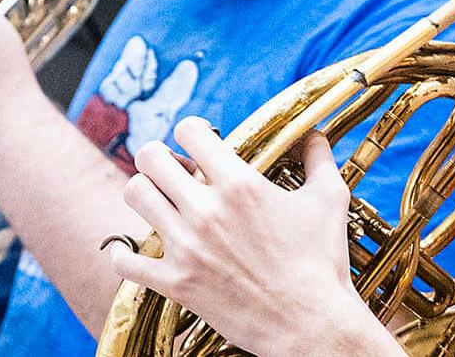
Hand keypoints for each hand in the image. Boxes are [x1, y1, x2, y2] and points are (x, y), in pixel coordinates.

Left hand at [109, 117, 402, 356]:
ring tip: (159, 203)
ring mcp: (187, 247)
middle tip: (173, 170)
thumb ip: (318, 158)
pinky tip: (136, 252)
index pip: (189, 131)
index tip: (199, 142)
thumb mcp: (330, 200)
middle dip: (159, 157)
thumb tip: (314, 133)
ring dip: (144, 194)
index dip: (192, 130)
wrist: (310, 325)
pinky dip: (125, 254)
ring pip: (134, 195)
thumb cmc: (322, 262)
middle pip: (150, 157)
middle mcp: (206, 210)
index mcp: (240, 184)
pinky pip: (126, 260)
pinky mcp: (176, 283)